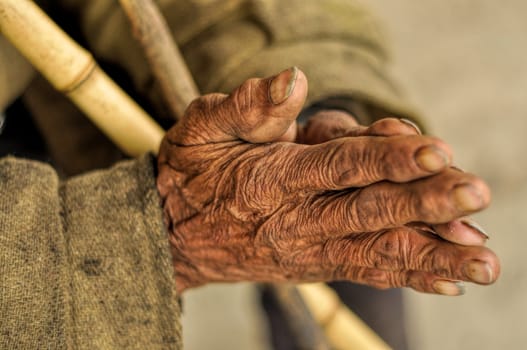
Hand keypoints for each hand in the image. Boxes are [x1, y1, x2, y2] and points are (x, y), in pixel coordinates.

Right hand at [157, 67, 499, 294]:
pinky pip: (365, 271)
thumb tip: (295, 80)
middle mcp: (295, 220)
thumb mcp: (203, 127)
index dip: (386, 160)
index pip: (337, 167)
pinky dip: (408, 277)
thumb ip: (248, 105)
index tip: (436, 153)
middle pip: (369, 213)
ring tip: (482, 263)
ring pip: (376, 253)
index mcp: (269, 180)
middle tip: (475, 193)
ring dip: (432, 255)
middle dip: (426, 204)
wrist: (171, 237)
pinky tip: (447, 281)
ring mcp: (308, 248)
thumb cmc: (189, 173)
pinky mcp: (315, 264)